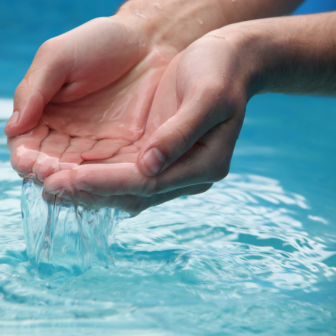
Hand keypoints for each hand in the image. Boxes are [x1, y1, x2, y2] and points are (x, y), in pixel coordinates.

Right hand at [6, 16, 176, 182]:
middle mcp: (70, 134)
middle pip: (53, 163)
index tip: (28, 163)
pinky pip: (110, 167)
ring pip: (80, 170)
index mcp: (48, 114)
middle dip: (49, 173)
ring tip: (69, 183)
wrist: (146, 43)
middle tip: (49, 177)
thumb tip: (13, 127)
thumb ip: (34, 90)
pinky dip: (102, 177)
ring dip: (73, 180)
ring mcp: (98, 143)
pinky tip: (98, 182)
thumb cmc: (100, 43)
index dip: (27, 156)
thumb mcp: (58, 58)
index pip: (29, 144)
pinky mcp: (124, 147)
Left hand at [42, 26, 251, 214]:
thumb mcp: (208, 96)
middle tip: (51, 188)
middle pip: (136, 194)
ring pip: (127, 190)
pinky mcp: (159, 157)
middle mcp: (188, 174)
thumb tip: (149, 167)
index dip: (110, 183)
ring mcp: (173, 168)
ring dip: (92, 189)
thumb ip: (181, 132)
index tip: (72, 178)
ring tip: (53, 185)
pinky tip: (73, 173)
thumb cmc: (220, 72)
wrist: (226, 62)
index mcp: (206, 164)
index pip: (150, 184)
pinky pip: (126, 174)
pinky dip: (99, 176)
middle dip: (93, 191)